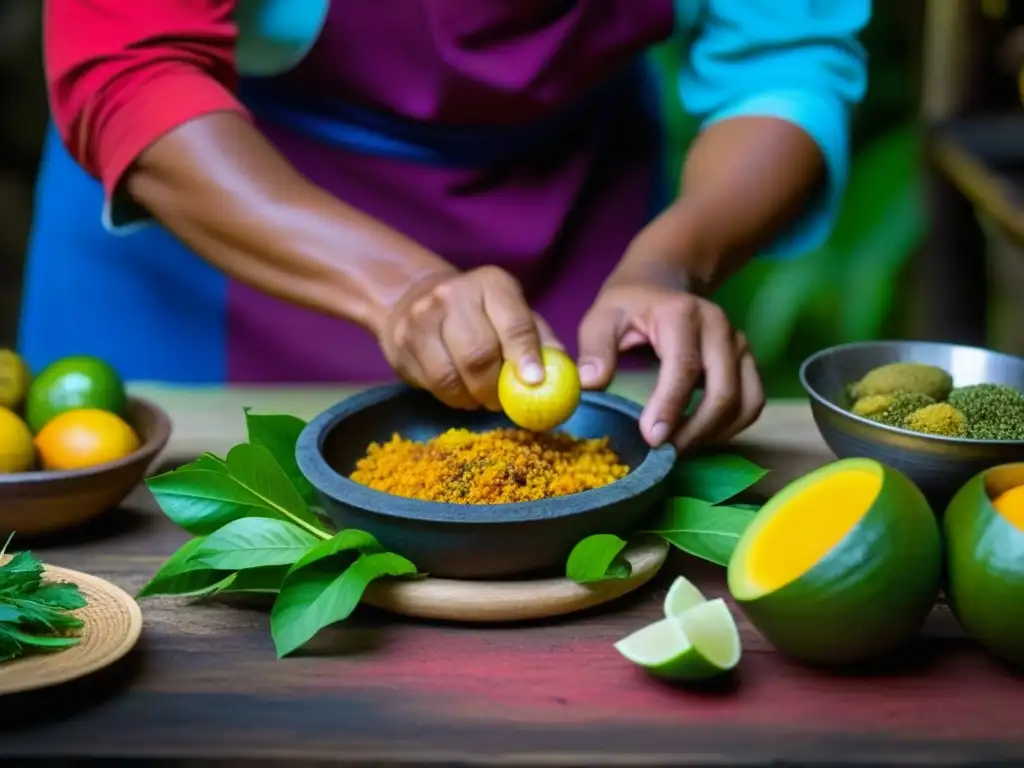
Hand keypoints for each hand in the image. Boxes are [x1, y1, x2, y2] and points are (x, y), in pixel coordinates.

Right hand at [380, 266, 561, 409]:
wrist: (416, 299)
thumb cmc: (481, 316)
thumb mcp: (515, 316)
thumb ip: (542, 343)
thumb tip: (565, 377)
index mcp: (492, 283)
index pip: (513, 323)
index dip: (524, 356)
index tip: (534, 382)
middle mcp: (453, 294)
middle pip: (478, 354)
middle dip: (495, 388)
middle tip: (504, 402)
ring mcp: (422, 317)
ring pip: (451, 375)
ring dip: (473, 398)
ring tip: (483, 399)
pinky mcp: (402, 341)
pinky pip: (432, 385)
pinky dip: (453, 398)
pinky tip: (462, 393)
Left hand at [577, 280, 763, 450]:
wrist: (661, 284)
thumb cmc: (629, 306)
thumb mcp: (601, 317)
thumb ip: (595, 349)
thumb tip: (590, 385)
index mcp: (683, 314)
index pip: (685, 366)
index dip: (670, 406)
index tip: (652, 438)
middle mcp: (720, 328)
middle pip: (723, 391)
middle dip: (695, 431)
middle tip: (663, 453)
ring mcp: (739, 345)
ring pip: (745, 402)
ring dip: (714, 434)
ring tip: (678, 447)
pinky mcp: (746, 361)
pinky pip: (751, 404)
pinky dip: (729, 428)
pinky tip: (698, 436)